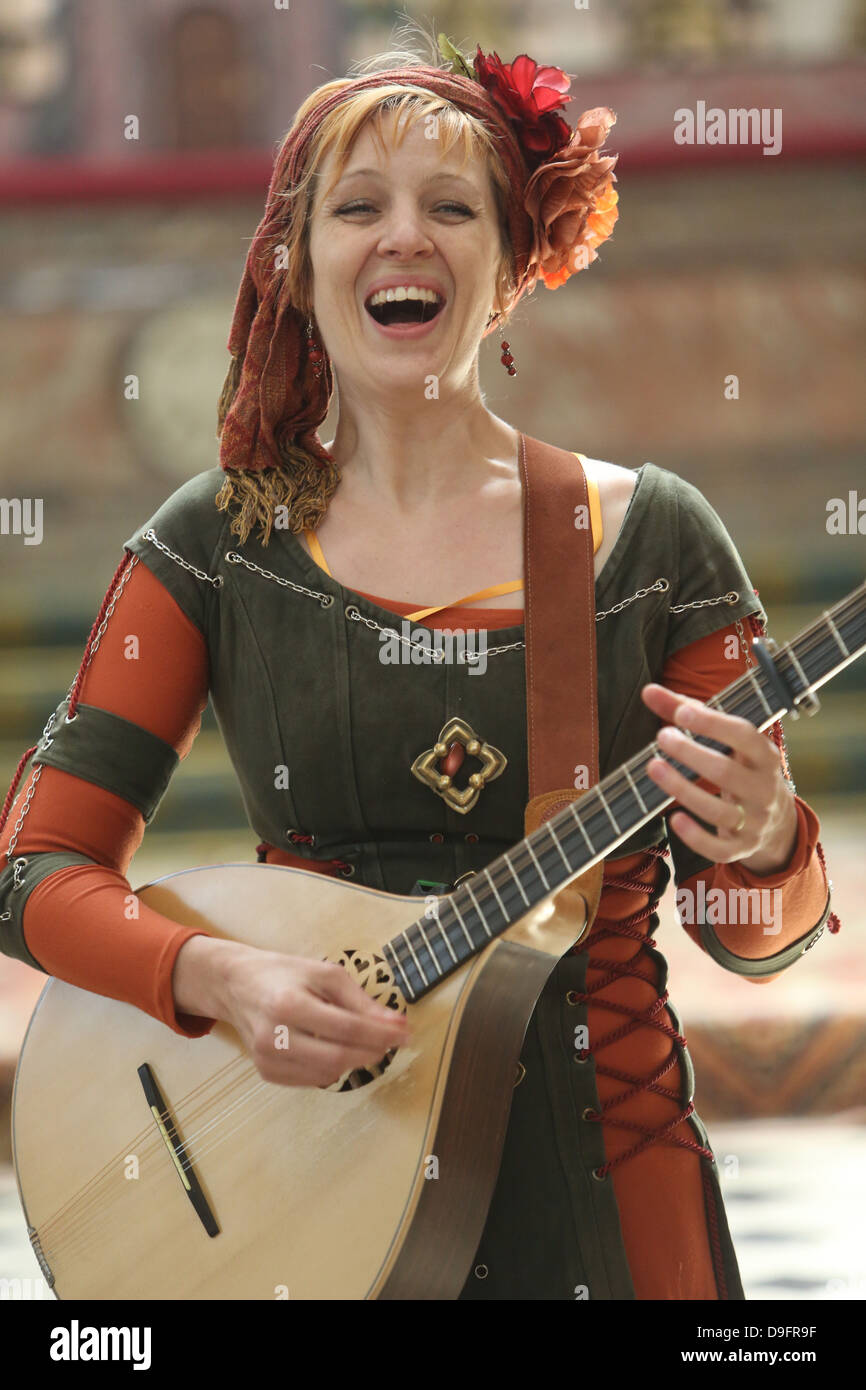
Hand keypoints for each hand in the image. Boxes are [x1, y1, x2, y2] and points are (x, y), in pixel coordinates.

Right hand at [173, 935, 410, 1086]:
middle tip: (391, 1040)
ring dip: (354, 1060)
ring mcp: (267, 1059)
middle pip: (338, 1057)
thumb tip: (395, 1024)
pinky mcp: (266, 1073)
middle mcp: (274, 1036)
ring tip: (362, 1041)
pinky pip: (312, 1079)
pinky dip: (331, 1067)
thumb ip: (360, 1001)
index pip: (347, 1029)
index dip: (381, 1034)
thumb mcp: (324, 973)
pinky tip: (333, 1048)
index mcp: (289, 1005)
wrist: (237, 985)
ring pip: (328, 1073)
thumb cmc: (284, 974)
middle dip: (372, 1051)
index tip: (405, 1033)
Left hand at [640, 683, 798, 874]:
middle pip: (726, 772)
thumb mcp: (728, 741)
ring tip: (653, 767)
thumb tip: (649, 691)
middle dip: (692, 754)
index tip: (681, 713)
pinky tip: (673, 819)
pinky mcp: (741, 847)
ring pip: (719, 810)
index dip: (713, 724)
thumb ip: (687, 712)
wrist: (778, 823)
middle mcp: (764, 789)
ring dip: (682, 789)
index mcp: (765, 756)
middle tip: (662, 737)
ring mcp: (754, 821)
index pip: (744, 736)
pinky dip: (696, 837)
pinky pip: (719, 849)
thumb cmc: (742, 767)